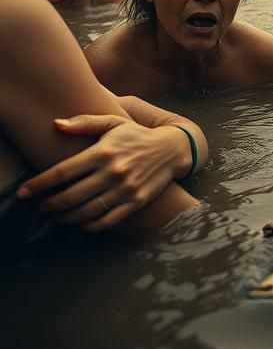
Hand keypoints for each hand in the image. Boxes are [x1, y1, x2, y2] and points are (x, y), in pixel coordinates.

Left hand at [17, 115, 184, 231]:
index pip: (63, 171)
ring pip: (86, 212)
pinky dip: (88, 226)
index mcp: (103, 151)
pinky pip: (106, 222)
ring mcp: (125, 189)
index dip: (40, 184)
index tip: (25, 191)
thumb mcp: (112, 123)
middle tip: (40, 206)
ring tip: (56, 215)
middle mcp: (113, 172)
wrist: (171, 149)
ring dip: (65, 217)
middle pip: (70, 196)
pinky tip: (79, 222)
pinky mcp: (135, 203)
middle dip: (49, 204)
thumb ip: (84, 122)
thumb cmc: (135, 135)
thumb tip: (55, 124)